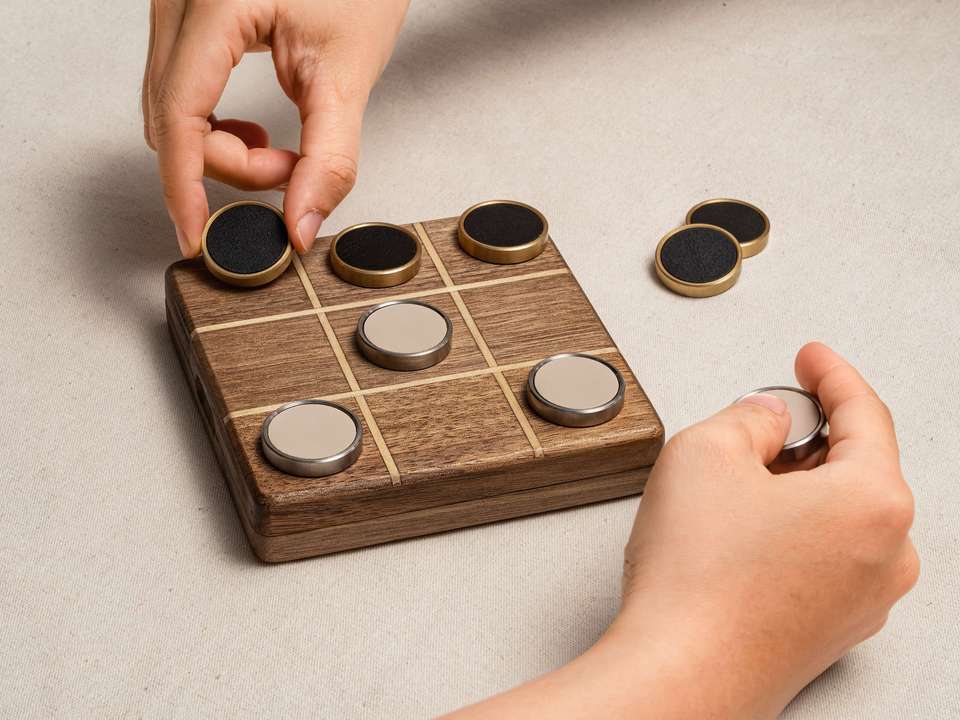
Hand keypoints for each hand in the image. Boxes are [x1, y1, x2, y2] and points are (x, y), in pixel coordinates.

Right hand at [142, 0, 409, 256]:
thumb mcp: (350, 75)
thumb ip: (329, 159)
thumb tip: (299, 225)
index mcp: (216, 4)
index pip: (179, 113)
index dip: (183, 185)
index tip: (197, 236)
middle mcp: (180, 1)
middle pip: (172, 120)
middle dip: (230, 167)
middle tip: (291, 172)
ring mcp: (175, 10)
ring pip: (170, 114)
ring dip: (222, 153)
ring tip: (281, 153)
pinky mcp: (185, 25)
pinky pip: (178, 96)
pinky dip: (214, 132)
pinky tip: (254, 135)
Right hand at [445, 343, 917, 718]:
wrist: (681, 675)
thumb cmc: (697, 584)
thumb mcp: (705, 451)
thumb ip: (747, 415)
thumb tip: (767, 422)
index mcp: (875, 501)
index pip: (864, 413)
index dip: (830, 373)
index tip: (812, 358)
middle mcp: (887, 555)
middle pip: (855, 464)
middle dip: (805, 437)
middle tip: (755, 427)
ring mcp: (864, 598)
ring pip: (838, 512)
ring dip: (795, 487)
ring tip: (731, 493)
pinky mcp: (833, 627)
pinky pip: (825, 554)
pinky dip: (791, 530)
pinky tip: (738, 538)